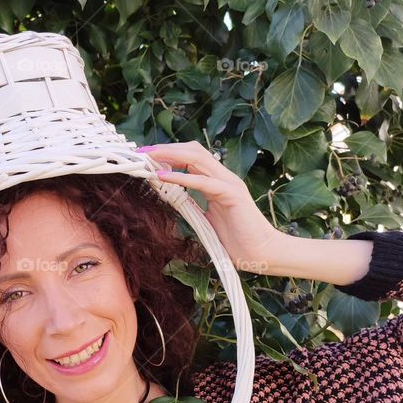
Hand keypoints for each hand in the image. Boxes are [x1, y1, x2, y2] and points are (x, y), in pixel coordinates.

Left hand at [139, 141, 284, 273]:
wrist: (261, 253)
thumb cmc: (236, 240)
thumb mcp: (205, 219)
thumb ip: (192, 207)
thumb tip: (171, 202)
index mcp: (217, 181)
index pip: (191, 157)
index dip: (169, 153)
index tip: (145, 157)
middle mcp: (224, 177)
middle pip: (193, 150)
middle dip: (166, 148)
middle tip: (142, 152)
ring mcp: (229, 183)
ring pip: (198, 159)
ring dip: (171, 155)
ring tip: (149, 157)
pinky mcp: (232, 195)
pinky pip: (203, 182)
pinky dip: (182, 177)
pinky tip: (163, 176)